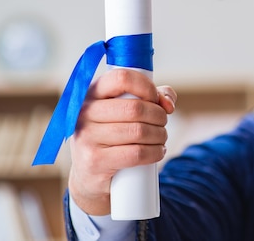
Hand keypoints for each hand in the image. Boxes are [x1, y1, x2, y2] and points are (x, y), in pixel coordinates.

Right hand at [68, 68, 175, 214]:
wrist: (88, 175)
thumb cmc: (112, 135)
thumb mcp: (125, 110)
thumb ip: (152, 97)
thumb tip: (168, 104)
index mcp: (92, 93)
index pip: (121, 78)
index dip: (146, 87)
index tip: (156, 99)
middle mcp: (84, 113)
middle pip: (135, 108)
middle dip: (159, 116)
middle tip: (162, 122)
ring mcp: (87, 138)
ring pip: (139, 131)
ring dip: (160, 135)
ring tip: (161, 138)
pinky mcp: (94, 161)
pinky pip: (136, 153)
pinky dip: (155, 152)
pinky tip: (158, 152)